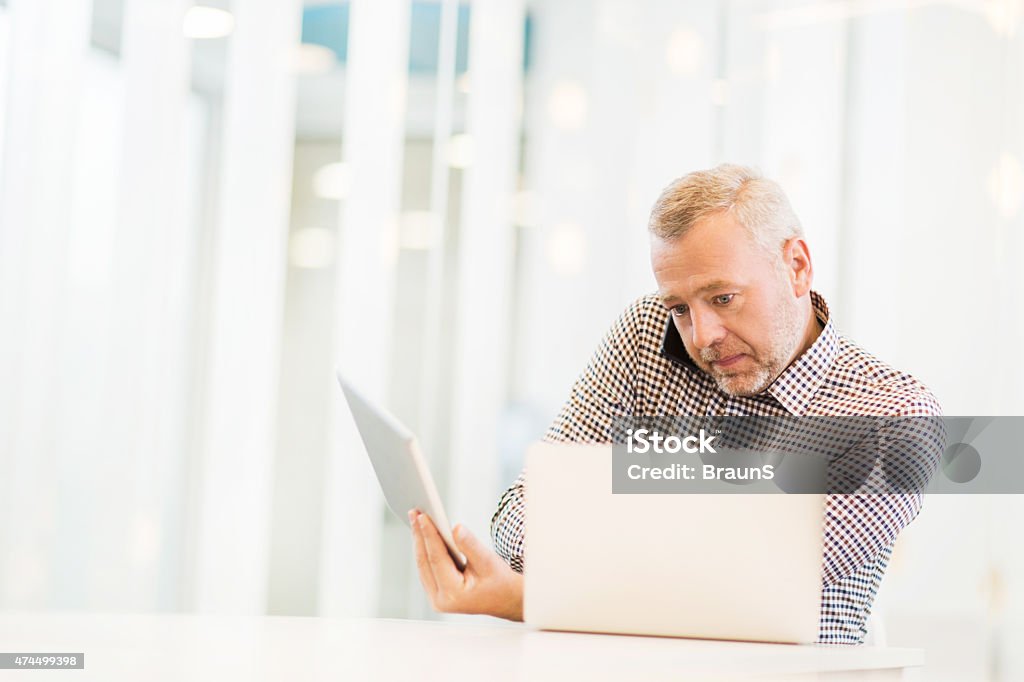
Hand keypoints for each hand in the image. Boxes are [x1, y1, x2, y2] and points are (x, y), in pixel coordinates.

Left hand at [408, 510, 523, 621]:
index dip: (429, 535)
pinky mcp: (437, 593)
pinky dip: (426, 549)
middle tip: (414, 512)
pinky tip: (423, 533)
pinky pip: (427, 568)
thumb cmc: (500, 582)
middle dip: (419, 535)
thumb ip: (470, 544)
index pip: (436, 559)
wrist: (507, 600)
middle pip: (424, 562)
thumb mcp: (488, 561)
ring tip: (416, 518)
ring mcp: (437, 599)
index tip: (422, 516)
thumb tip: (455, 528)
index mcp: (453, 594)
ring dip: (420, 540)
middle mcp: (440, 600)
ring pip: (423, 565)